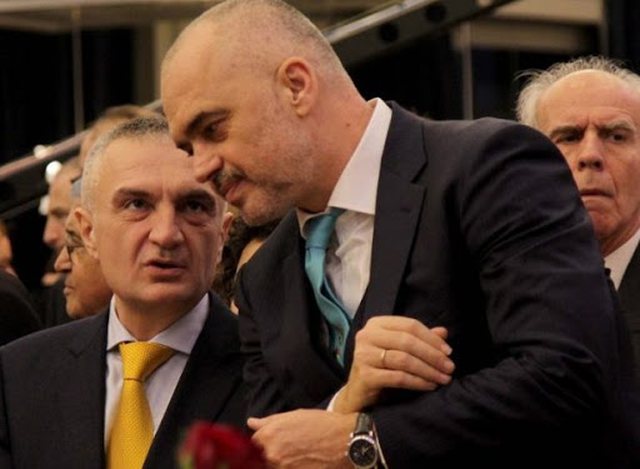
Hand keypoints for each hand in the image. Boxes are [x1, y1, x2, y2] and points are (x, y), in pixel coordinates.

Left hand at [248, 409, 356, 467]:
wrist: (345, 441)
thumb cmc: (322, 425)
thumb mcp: (295, 415)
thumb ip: (269, 421)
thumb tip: (252, 423)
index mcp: (269, 435)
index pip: (253, 443)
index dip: (263, 442)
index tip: (273, 441)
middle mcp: (272, 454)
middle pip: (262, 458)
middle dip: (273, 453)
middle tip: (291, 447)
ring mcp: (283, 468)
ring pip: (274, 466)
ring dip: (282, 461)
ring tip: (300, 454)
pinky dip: (291, 467)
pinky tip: (304, 461)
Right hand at [334, 316, 454, 413]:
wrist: (358, 395)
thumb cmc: (381, 369)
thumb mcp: (400, 351)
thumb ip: (420, 340)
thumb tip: (444, 332)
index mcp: (376, 324)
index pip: (410, 325)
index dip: (432, 338)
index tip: (448, 352)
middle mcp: (367, 336)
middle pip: (407, 341)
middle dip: (433, 355)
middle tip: (450, 367)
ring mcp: (363, 354)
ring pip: (404, 359)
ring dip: (428, 370)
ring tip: (443, 378)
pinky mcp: (365, 375)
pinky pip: (398, 377)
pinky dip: (418, 382)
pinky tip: (430, 386)